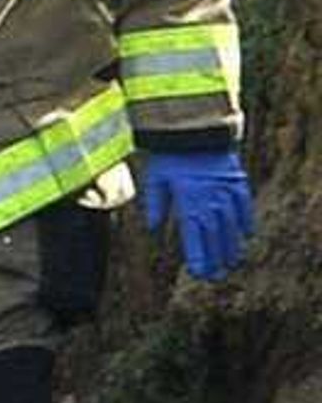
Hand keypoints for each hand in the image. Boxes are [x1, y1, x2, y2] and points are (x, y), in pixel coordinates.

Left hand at [140, 148, 253, 282]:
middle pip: (214, 234)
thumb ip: (156, 205)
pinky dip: (246, 219)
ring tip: (232, 263)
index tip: (199, 273)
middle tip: (216, 276)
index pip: (194, 235)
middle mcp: (210, 198)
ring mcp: (226, 189)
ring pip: (231, 223)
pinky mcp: (237, 179)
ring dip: (232, 244)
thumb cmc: (169, 153)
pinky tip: (248, 235)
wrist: (193, 126)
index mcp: (189, 200)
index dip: (198, 255)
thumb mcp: (156, 179)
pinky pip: (244, 203)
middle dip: (215, 257)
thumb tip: (153, 229)